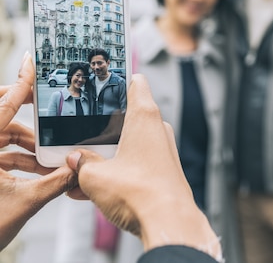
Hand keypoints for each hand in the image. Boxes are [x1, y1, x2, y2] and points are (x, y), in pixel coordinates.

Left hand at [0, 53, 77, 249]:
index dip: (22, 83)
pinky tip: (36, 168)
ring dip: (25, 143)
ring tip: (47, 153)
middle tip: (45, 105)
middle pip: (1, 115)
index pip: (4, 105)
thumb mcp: (23, 203)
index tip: (32, 63)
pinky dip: (16, 158)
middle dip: (23, 112)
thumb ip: (55, 182)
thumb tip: (79, 169)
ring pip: (1, 136)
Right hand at [67, 74, 221, 259]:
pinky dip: (117, 172)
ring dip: (107, 155)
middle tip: (81, 136)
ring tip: (81, 171)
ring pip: (129, 143)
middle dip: (103, 127)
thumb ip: (82, 164)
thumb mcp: (96, 177)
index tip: (104, 79)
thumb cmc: (140, 193)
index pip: (136, 82)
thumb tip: (75, 161)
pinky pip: (135, 164)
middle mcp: (157, 128)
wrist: (169, 223)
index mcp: (144, 116)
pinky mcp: (163, 171)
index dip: (119, 78)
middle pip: (127, 116)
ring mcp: (162, 150)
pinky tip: (92, 191)